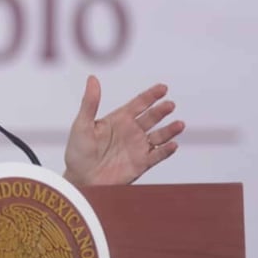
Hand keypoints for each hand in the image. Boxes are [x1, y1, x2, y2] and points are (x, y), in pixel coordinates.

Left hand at [63, 76, 183, 187]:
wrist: (80, 179)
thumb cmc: (78, 152)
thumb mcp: (82, 124)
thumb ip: (90, 102)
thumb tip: (92, 79)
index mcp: (118, 119)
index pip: (139, 103)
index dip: (151, 95)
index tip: (163, 88)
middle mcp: (131, 131)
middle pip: (151, 117)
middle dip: (161, 111)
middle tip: (169, 104)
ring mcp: (137, 147)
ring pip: (159, 136)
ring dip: (169, 130)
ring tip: (179, 124)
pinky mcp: (141, 163)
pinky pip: (157, 155)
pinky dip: (166, 151)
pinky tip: (172, 145)